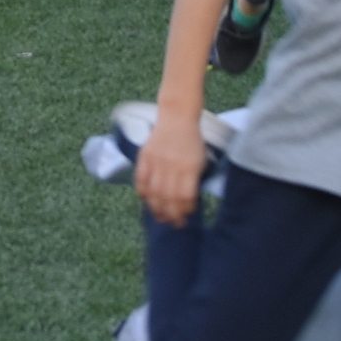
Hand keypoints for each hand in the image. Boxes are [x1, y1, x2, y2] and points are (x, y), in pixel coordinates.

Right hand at [136, 113, 206, 227]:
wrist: (177, 117)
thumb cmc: (192, 141)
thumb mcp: (200, 160)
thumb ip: (192, 181)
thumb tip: (186, 203)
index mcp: (190, 167)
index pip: (185, 197)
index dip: (184, 211)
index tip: (185, 217)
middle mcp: (172, 165)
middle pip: (168, 198)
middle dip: (171, 215)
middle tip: (173, 223)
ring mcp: (157, 161)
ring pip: (153, 192)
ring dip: (156, 208)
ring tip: (159, 217)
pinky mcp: (145, 156)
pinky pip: (140, 180)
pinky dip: (142, 192)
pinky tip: (146, 200)